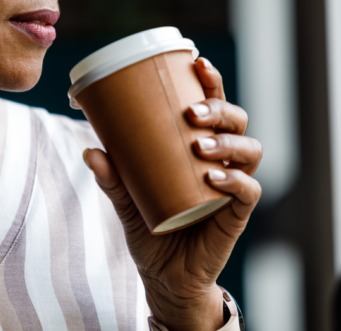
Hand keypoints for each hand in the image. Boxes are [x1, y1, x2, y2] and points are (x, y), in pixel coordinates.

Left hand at [84, 58, 261, 329]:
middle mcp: (223, 161)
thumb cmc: (151, 228)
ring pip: (250, 150)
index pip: (214, 107)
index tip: (197, 62)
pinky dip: (235, 180)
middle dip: (220, 109)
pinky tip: (213, 177)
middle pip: (238, 121)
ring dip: (227, 141)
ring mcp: (232, 187)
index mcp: (200, 148)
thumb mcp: (126, 200)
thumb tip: (90, 149)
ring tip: (199, 145)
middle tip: (190, 113)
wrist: (164, 277)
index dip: (212, 82)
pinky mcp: (236, 215)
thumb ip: (112, 178)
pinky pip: (249, 191)